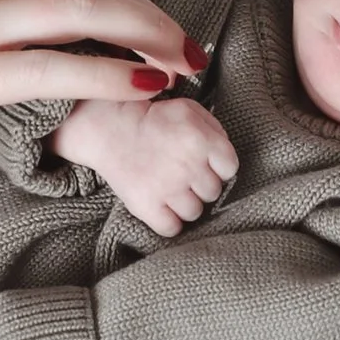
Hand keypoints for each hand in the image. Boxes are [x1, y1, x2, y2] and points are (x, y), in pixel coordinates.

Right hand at [58, 94, 237, 236]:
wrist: (110, 128)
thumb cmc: (154, 120)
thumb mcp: (189, 111)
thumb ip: (215, 130)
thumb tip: (225, 158)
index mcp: (201, 140)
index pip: (229, 168)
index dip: (218, 166)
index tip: (204, 163)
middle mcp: (187, 166)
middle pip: (213, 192)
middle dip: (200, 184)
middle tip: (182, 174)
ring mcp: (167, 188)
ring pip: (194, 212)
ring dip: (185, 203)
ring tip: (171, 189)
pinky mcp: (146, 206)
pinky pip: (172, 228)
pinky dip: (168, 221)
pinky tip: (162, 206)